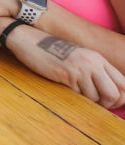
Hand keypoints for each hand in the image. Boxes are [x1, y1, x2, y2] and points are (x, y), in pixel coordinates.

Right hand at [8, 25, 124, 108]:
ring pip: (96, 98)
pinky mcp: (65, 74)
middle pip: (115, 94)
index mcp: (98, 59)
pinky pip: (78, 95)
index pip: (123, 84)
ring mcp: (80, 68)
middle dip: (107, 105)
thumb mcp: (79, 57)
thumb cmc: (52, 51)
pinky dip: (75, 97)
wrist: (29, 40)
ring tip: (79, 96)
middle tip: (96, 105)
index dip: (120, 98)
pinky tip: (66, 89)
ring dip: (88, 102)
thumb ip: (94, 71)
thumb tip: (107, 94)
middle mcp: (93, 63)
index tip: (109, 102)